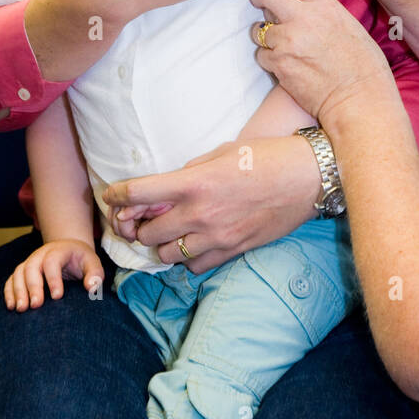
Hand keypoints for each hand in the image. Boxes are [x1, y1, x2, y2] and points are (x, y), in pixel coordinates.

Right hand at [4, 239, 103, 310]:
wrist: (69, 250)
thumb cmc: (81, 261)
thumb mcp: (93, 263)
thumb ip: (95, 274)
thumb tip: (92, 287)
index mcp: (59, 250)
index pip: (53, 261)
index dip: (53, 278)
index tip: (57, 296)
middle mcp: (41, 254)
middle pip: (32, 267)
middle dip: (32, 286)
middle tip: (36, 305)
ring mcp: (30, 262)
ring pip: (19, 273)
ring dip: (18, 291)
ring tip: (22, 309)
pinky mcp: (22, 271)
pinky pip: (11, 279)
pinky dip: (9, 292)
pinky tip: (12, 306)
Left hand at [103, 136, 319, 274]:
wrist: (306, 178)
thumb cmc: (266, 157)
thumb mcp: (222, 152)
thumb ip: (191, 171)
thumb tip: (169, 187)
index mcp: (194, 183)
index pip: (138, 194)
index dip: (117, 196)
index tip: (112, 198)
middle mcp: (200, 213)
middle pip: (146, 232)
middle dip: (137, 226)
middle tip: (140, 219)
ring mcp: (216, 236)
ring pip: (166, 255)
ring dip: (160, 245)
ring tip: (166, 233)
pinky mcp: (232, 251)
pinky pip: (195, 266)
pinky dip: (187, 259)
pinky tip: (192, 245)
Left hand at [248, 0, 395, 128]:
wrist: (359, 98)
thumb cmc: (361, 64)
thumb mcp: (346, 24)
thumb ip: (320, 10)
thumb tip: (298, 2)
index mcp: (324, 5)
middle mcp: (303, 19)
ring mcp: (288, 42)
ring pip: (258, 29)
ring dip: (264, 35)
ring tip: (284, 46)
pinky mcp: (279, 65)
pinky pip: (261, 55)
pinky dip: (269, 59)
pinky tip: (287, 65)